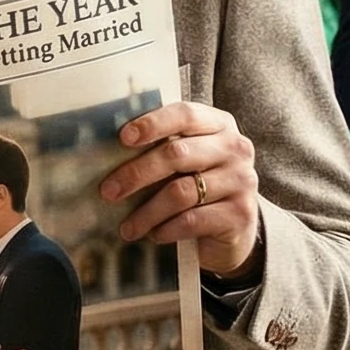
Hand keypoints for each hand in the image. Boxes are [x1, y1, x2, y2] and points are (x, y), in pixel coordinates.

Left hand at [99, 101, 262, 275]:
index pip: (185, 114)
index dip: (153, 123)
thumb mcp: (188, 159)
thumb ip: (163, 146)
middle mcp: (235, 148)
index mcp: (219, 124)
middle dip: (136, 173)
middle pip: (177, 154)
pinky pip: (193, 220)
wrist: (235, 228)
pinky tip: (154, 235)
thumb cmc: (200, 184)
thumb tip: (108, 148)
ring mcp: (241, 181)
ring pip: (181, 192)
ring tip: (127, 226)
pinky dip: (167, 229)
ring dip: (147, 212)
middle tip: (109, 191)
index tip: (123, 138)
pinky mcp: (241, 214)